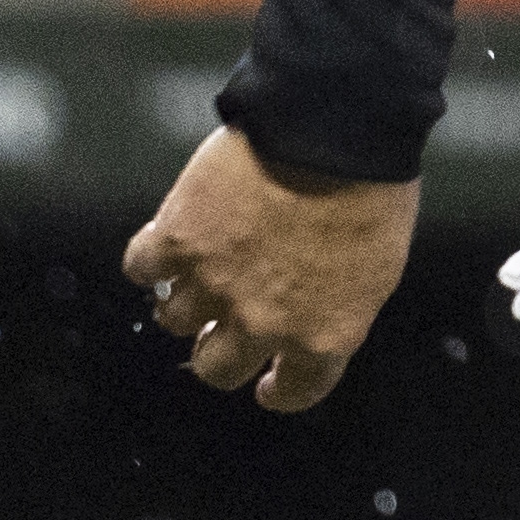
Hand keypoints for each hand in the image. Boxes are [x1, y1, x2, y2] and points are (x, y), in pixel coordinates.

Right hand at [123, 124, 419, 411]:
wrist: (334, 129)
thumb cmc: (371, 187)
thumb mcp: (378, 265)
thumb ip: (339, 305)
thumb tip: (313, 317)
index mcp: (324, 333)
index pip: (296, 390)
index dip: (279, 390)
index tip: (267, 385)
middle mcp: (263, 322)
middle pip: (217, 367)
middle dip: (219, 350)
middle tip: (221, 328)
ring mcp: (214, 283)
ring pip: (174, 320)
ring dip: (184, 301)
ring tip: (194, 275)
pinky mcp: (177, 240)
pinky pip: (141, 268)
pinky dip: (150, 258)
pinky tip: (163, 245)